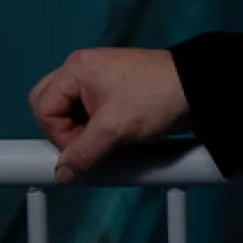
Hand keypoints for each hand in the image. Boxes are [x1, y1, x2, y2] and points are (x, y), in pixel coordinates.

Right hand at [28, 48, 190, 183]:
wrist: (199, 89)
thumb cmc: (158, 97)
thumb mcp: (115, 129)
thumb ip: (83, 154)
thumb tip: (63, 173)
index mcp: (78, 69)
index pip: (43, 108)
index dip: (58, 134)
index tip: (83, 147)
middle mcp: (85, 70)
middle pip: (51, 106)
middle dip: (65, 132)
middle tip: (89, 144)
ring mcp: (101, 79)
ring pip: (72, 112)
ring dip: (84, 132)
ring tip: (108, 141)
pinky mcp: (116, 91)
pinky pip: (91, 113)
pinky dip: (98, 129)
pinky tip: (116, 138)